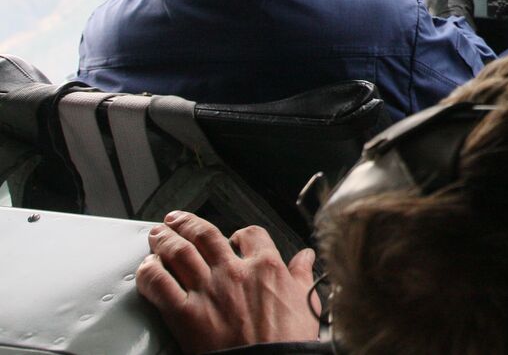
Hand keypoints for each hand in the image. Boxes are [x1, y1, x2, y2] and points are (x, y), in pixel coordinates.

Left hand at [136, 211, 320, 353]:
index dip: (240, 232)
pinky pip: (160, 284)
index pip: (250, 233)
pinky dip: (149, 272)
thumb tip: (306, 258)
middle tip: (177, 220)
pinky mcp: (185, 314)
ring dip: (165, 239)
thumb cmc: (287, 340)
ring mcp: (208, 290)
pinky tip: (147, 268)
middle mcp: (234, 271)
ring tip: (158, 234)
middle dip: (187, 224)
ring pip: (179, 252)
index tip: (233, 237)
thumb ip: (301, 274)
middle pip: (205, 234)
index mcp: (265, 266)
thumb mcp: (304, 301)